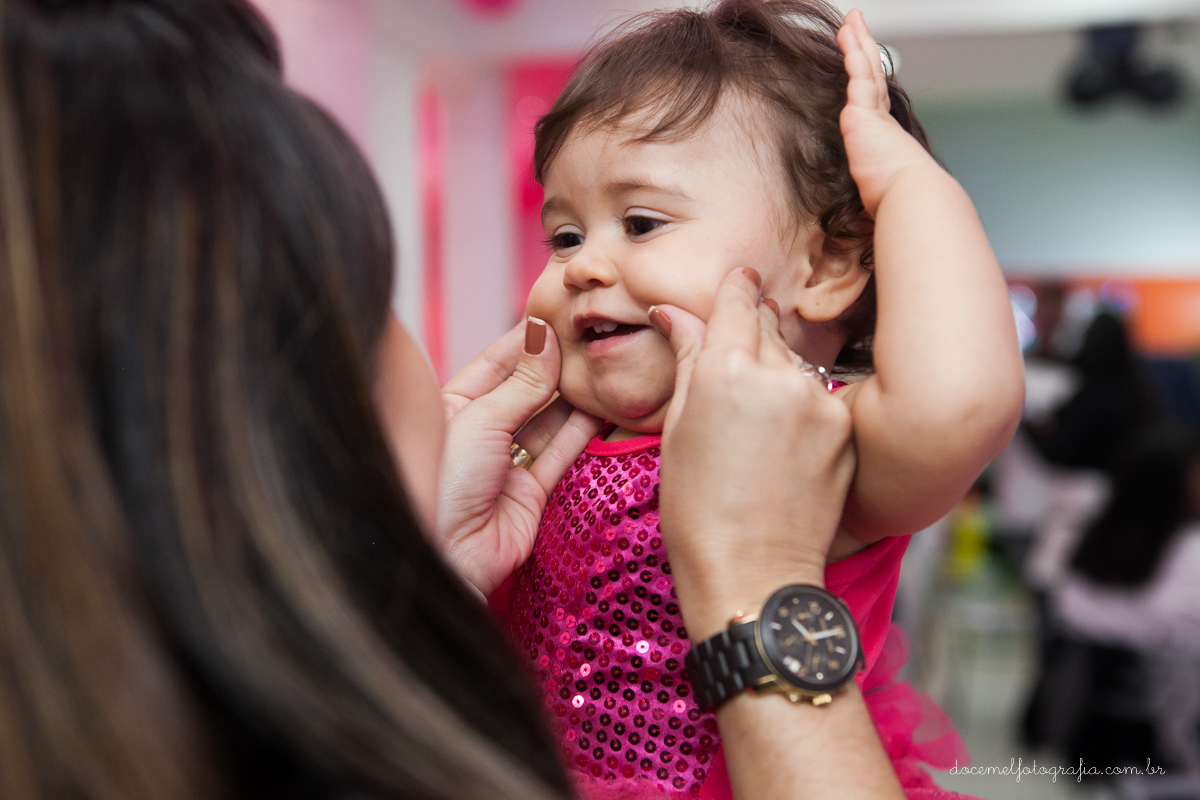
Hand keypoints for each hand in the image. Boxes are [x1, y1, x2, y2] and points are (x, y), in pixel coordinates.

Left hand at [438, 318, 602, 595]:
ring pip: (548, 422)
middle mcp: (480, 433)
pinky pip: (561, 455)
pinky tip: (604, 405)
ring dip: (574, 397)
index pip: (496, 363)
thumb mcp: (481, 420)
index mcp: (452, 408)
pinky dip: (583, 432)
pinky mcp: (531, 495)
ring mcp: (506, 465)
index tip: (557, 316)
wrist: (443, 556)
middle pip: (526, 391)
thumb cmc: (441, 481)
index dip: (527, 340)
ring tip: (605, 364)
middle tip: (591, 337)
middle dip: (556, 366)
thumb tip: (546, 339)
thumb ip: (522, 384)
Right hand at [650, 269, 856, 639]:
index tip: (737, 282)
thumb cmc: (698, 512)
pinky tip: (783, 441)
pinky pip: (819, 394)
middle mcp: (777, 374)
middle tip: (734, 360)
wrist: (754, 573)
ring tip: (754, 417)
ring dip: (776, 369)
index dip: (735, 288)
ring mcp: (817, 400)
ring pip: (795, 359)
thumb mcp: (676, 430)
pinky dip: (802, 403)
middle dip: (750, 330)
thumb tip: (675, 313)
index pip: (736, 300)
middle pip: (767, 323)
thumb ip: (687, 361)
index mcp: (724, 370)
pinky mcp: (844, 426)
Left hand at [836, 9, 940, 216]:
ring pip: (865, 69)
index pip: (876, 106)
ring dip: (858, 43)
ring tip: (851, 22)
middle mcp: (884, 124)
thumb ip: (871, 200)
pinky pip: (857, 71)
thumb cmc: (898, 207)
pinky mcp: (863, 111)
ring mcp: (876, 116)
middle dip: (865, 53)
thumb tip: (865, 227)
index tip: (866, 71)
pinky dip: (853, 49)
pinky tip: (847, 32)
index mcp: (887, 142)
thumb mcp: (878, 200)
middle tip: (858, 30)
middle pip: (873, 79)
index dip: (870, 85)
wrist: (913, 198)